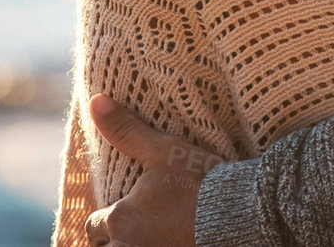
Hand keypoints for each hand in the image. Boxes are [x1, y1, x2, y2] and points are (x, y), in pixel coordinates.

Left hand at [84, 94, 211, 246]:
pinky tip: (167, 242)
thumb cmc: (198, 182)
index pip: (95, 225)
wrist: (237, 214)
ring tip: (149, 239)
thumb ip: (126, 130)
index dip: (107, 219)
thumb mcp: (162, 151)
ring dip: (131, 246)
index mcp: (120, 218)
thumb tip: (96, 101)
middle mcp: (128, 246)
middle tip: (133, 230)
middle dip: (114, 240)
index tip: (121, 213)